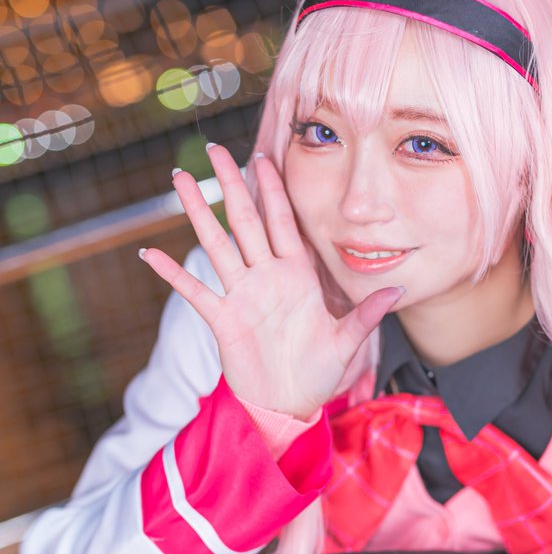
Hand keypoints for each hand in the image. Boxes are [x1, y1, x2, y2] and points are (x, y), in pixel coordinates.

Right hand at [140, 145, 402, 418]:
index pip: (283, 222)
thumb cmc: (318, 373)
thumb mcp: (346, 342)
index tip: (264, 155)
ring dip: (197, 212)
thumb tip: (399, 289)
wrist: (290, 405)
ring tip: (180, 178)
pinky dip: (172, 274)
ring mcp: (241, 296)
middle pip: (244, 221)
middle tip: (214, 148)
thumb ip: (366, 314)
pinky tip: (151, 254)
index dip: (273, 190)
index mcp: (296, 276)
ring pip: (216, 244)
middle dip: (231, 184)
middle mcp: (266, 278)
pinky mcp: (223, 320)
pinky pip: (194, 292)